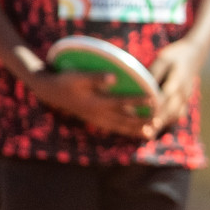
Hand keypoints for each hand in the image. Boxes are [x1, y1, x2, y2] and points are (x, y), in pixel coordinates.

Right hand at [25, 68, 153, 139]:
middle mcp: (97, 114)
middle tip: (159, 121)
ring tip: (151, 133)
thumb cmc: (65, 80)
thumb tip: (115, 78)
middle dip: (141, 121)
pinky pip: (113, 127)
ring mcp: (95, 118)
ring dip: (135, 130)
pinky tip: (135, 131)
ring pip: (119, 127)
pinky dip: (125, 130)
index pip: (121, 103)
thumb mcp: (78, 76)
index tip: (153, 99)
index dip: (137, 101)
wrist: (50, 91)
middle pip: (123, 120)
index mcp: (95, 103)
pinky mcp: (94, 119)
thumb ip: (96, 77)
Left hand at [148, 36, 208, 132]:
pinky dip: (168, 122)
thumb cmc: (176, 55)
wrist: (195, 54)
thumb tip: (142, 86)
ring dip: (162, 124)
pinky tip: (156, 128)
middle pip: (170, 110)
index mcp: (178, 79)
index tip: (142, 114)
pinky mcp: (185, 100)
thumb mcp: (163, 59)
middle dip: (157, 121)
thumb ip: (154, 73)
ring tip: (148, 133)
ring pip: (175, 115)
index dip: (154, 106)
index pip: (166, 96)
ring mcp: (186, 97)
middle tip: (144, 131)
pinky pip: (178, 114)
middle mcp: (183, 91)